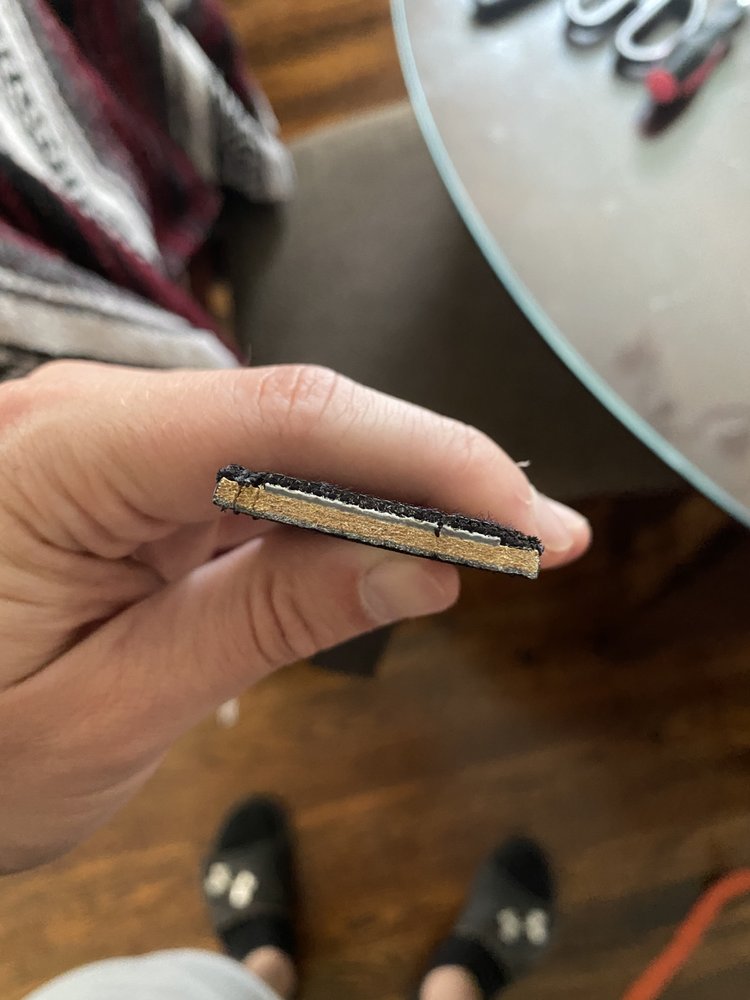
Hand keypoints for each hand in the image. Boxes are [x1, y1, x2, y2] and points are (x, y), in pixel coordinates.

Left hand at [0, 361, 589, 871]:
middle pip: (304, 417)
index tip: (525, 519)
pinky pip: (259, 475)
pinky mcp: (136, 474)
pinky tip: (392, 547)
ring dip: (394, 497)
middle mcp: (94, 416)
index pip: (286, 420)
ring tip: (486, 548)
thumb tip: (418, 569)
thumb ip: (265, 623)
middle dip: (433, 476)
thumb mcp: (111, 709)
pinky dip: (337, 515)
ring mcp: (117, 438)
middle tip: (537, 543)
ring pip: (295, 442)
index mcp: (64, 454)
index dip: (428, 457)